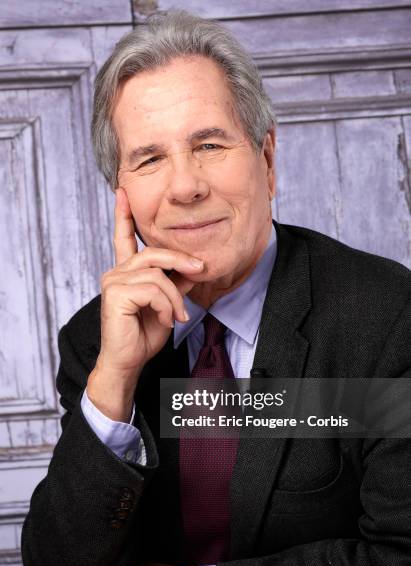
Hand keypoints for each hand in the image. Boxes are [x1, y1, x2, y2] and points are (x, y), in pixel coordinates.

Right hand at [87, 188, 203, 420]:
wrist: (129, 361)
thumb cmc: (144, 333)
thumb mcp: (167, 303)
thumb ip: (175, 282)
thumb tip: (194, 267)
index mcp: (125, 271)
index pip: (123, 237)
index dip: (124, 214)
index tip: (122, 191)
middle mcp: (115, 272)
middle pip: (153, 251)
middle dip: (181, 260)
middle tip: (201, 270)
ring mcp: (113, 281)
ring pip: (157, 273)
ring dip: (175, 297)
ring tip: (178, 316)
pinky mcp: (116, 294)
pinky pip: (154, 289)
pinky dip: (169, 305)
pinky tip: (169, 320)